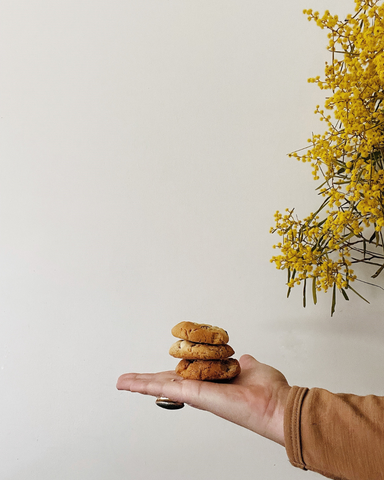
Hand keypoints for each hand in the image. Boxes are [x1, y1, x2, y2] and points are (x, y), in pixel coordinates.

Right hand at [117, 355, 290, 445]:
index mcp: (210, 382)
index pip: (182, 376)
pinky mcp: (196, 395)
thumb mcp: (251, 367)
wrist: (276, 404)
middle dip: (145, 381)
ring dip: (140, 383)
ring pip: (161, 387)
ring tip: (122, 382)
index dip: (165, 374)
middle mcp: (201, 390)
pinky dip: (145, 386)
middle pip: (166, 383)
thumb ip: (241, 363)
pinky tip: (131, 384)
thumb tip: (241, 359)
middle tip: (126, 380)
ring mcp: (196, 393)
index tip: (152, 373)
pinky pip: (166, 389)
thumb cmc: (268, 390)